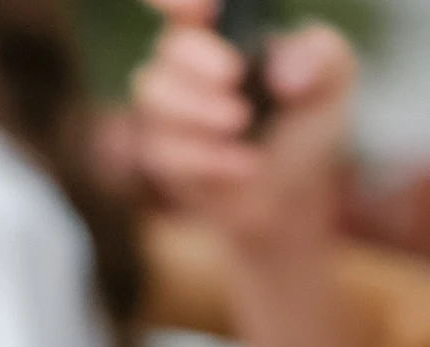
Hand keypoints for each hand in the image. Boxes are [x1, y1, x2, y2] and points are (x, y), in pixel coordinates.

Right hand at [134, 1, 355, 256]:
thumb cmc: (304, 116)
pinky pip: (161, 152)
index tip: (196, 7)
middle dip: (197, 63)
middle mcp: (186, 64)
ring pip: (155, 100)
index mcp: (223, 28)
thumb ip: (320, 58)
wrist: (293, 188)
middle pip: (167, 51)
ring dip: (197, 112)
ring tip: (240, 123)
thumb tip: (285, 72)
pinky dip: (204, 158)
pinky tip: (244, 164)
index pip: (184, 5)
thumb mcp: (332, 78)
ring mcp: (168, 112)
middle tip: (233, 76)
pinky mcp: (161, 157)